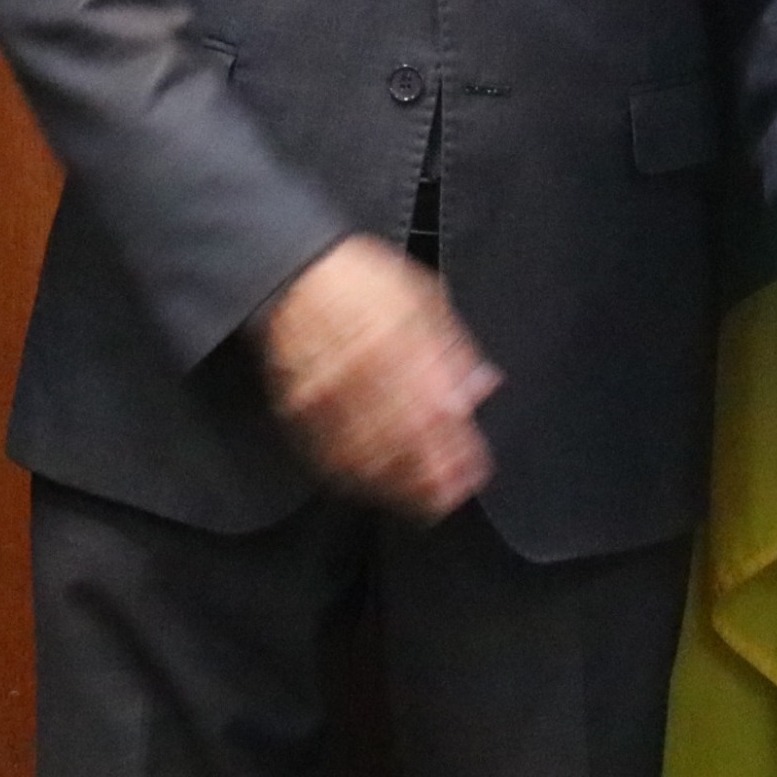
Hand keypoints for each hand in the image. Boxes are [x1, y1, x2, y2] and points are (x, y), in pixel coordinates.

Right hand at [253, 236, 497, 520]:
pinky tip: (375, 488)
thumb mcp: (423, 299)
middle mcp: (368, 370)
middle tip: (451, 498)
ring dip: (399, 486)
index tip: (474, 472)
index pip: (439, 410)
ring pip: (368, 454)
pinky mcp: (299, 406)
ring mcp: (329, 392)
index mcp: (404, 342)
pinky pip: (328, 452)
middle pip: (407, 439)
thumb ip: (455, 348)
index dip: (458, 449)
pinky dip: (356, 477)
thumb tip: (482, 387)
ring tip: (422, 505)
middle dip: (433, 478)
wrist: (293, 271)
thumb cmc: (365, 283)